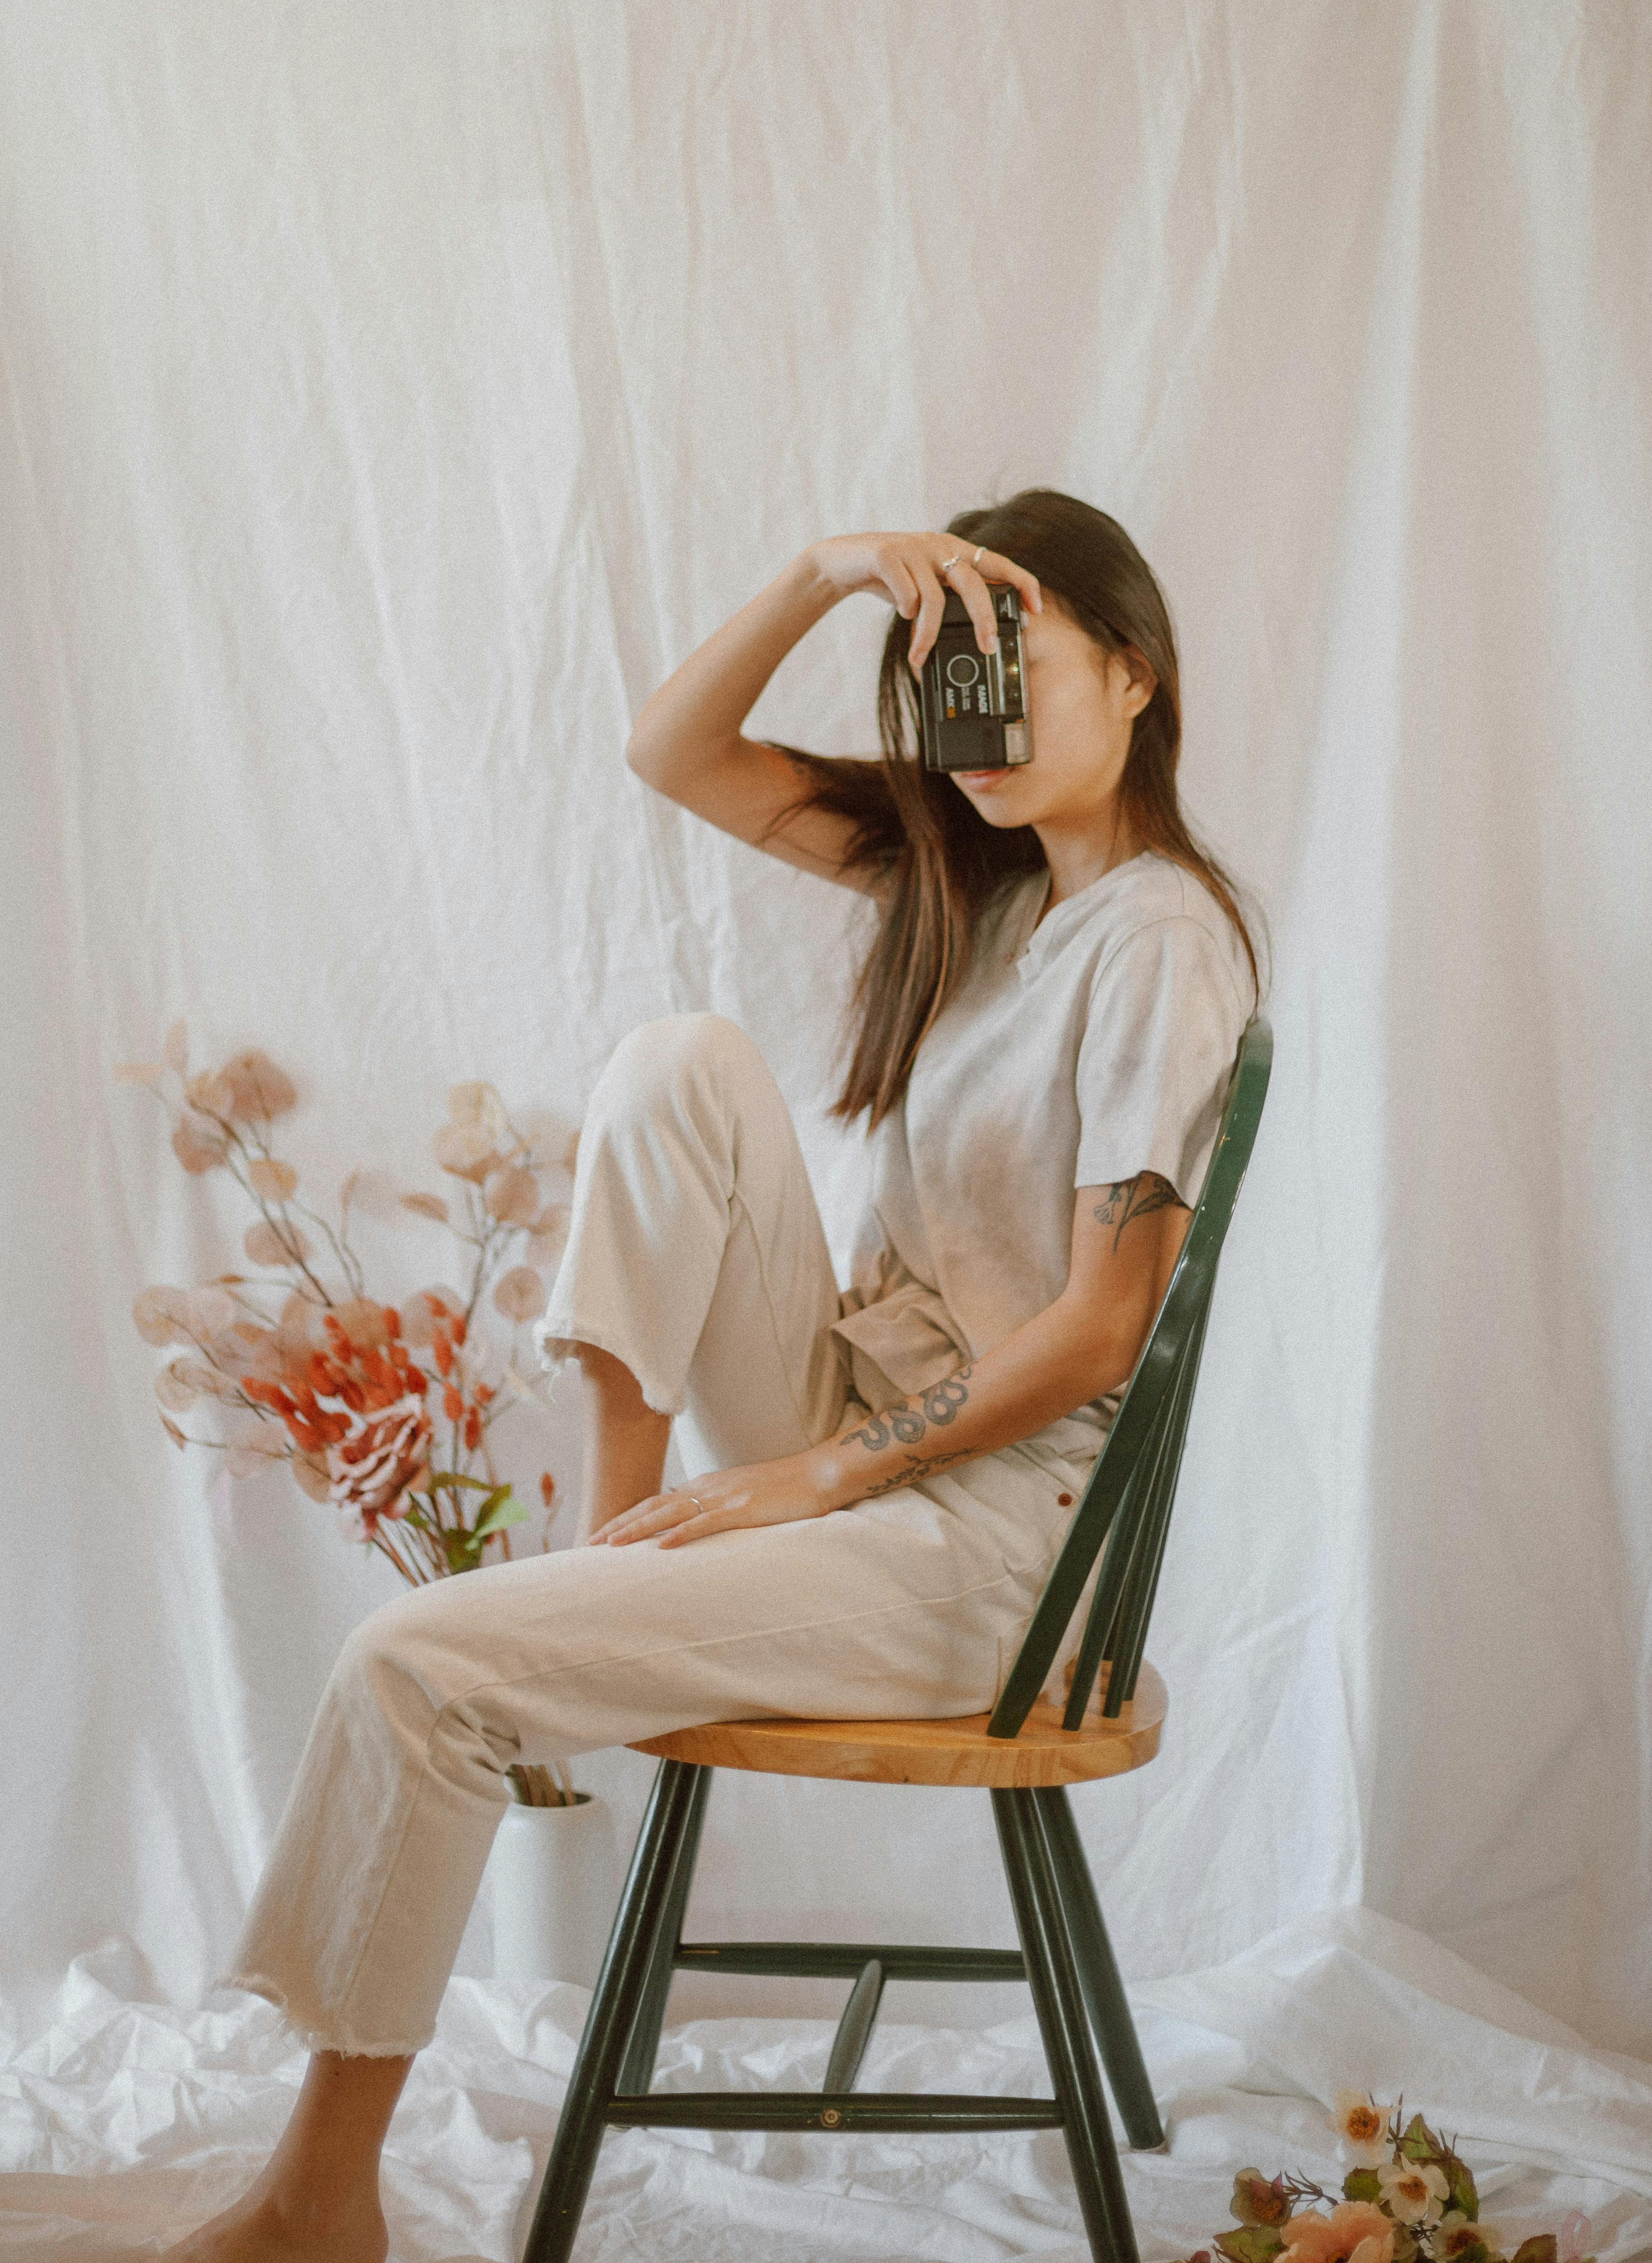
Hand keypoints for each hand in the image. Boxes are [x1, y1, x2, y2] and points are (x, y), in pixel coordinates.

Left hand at [588, 1449, 837, 1549]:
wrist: (818, 1474)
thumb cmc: (785, 1489)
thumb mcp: (743, 1497)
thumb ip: (717, 1509)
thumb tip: (695, 1525)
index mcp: (705, 1486)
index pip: (656, 1501)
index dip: (626, 1518)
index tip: (602, 1535)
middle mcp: (707, 1488)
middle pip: (652, 1506)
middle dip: (619, 1525)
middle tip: (589, 1544)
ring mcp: (724, 1497)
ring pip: (670, 1514)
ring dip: (638, 1531)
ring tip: (611, 1546)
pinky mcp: (743, 1509)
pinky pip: (706, 1523)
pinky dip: (682, 1534)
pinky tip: (662, 1547)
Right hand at [803, 532, 1041, 674]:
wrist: (841, 561)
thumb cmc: (890, 578)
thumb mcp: (926, 585)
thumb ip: (952, 598)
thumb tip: (983, 631)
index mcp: (955, 550)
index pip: (999, 563)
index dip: (1022, 583)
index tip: (1035, 609)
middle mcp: (939, 545)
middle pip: (973, 583)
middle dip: (984, 619)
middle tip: (988, 648)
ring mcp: (913, 548)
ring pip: (935, 597)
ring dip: (929, 634)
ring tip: (920, 655)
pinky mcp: (887, 554)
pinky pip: (907, 593)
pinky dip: (906, 611)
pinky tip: (901, 616)